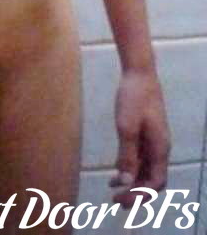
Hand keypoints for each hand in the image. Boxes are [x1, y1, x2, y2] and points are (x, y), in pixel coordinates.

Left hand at [109, 67, 169, 208]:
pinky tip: (114, 172)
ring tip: (113, 190)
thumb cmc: (134, 98)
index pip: (155, 183)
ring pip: (146, 170)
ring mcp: (154, 140)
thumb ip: (127, 156)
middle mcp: (160, 148)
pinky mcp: (146, 132)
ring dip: (132, 182)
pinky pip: (141, 158)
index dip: (140, 195)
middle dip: (136, 192)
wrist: (139, 72)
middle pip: (152, 180)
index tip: (121, 200)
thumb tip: (126, 182)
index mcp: (160, 148)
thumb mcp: (127, 128)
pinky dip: (130, 168)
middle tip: (115, 200)